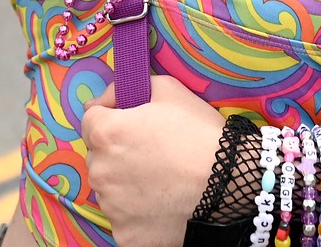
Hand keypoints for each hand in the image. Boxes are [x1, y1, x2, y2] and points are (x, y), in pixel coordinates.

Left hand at [81, 72, 223, 246]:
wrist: (230, 185)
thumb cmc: (199, 133)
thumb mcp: (167, 89)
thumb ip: (127, 89)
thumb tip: (105, 100)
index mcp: (105, 134)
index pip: (90, 119)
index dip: (111, 116)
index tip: (131, 121)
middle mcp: (100, 171)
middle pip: (99, 157)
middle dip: (118, 152)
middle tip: (152, 153)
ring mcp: (111, 208)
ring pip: (110, 190)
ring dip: (126, 183)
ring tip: (161, 180)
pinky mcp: (125, 236)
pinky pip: (125, 220)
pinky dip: (138, 213)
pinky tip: (163, 204)